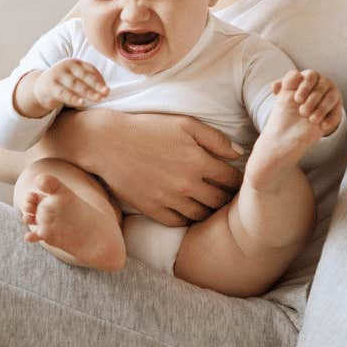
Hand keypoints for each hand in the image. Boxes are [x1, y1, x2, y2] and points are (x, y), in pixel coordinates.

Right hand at [19, 59, 108, 115]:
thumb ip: (89, 81)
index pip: (90, 69)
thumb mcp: (76, 78)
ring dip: (87, 92)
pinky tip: (81, 102)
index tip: (107, 90)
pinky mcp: (50, 86)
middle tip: (106, 93)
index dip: (100, 79)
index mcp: (75, 62)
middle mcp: (66, 66)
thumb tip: (106, 90)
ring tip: (97, 99)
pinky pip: (63, 93)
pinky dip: (73, 98)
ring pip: (75, 84)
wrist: (41, 88)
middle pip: (84, 76)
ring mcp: (57, 75)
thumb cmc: (64, 84)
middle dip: (96, 85)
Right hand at [45, 110, 243, 226]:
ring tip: (209, 203)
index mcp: (199, 160)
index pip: (232, 179)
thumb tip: (238, 154)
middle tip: (227, 195)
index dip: (238, 181)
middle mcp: (187, 184)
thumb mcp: (185, 123)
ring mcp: (169, 199)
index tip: (237, 180)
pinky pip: (179, 222)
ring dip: (209, 210)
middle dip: (227, 198)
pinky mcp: (153, 209)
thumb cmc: (148, 128)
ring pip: (202, 215)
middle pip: (220, 200)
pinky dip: (188, 219)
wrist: (108, 142)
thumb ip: (215, 138)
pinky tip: (188, 209)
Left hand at [269, 69, 342, 135]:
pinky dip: (330, 120)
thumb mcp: (284, 95)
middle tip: (302, 112)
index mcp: (310, 76)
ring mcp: (332, 95)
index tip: (297, 99)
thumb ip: (281, 89)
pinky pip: (337, 113)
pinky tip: (322, 126)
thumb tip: (275, 86)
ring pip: (331, 98)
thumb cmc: (290, 104)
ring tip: (311, 120)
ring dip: (321, 110)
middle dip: (312, 100)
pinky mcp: (337, 110)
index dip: (304, 87)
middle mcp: (323, 83)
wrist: (297, 124)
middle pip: (322, 87)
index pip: (311, 76)